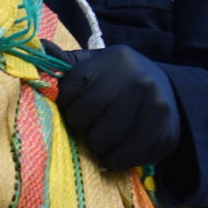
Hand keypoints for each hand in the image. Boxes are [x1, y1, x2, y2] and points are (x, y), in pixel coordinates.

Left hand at [49, 44, 180, 171]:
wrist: (168, 92)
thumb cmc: (118, 80)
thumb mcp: (94, 64)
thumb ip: (65, 62)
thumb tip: (39, 47)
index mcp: (113, 61)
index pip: (69, 91)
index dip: (67, 105)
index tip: (76, 106)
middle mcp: (137, 80)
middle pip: (85, 120)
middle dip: (82, 127)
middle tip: (91, 125)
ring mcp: (155, 106)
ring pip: (103, 142)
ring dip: (98, 147)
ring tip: (104, 138)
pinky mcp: (165, 131)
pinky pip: (124, 158)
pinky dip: (115, 160)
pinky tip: (119, 149)